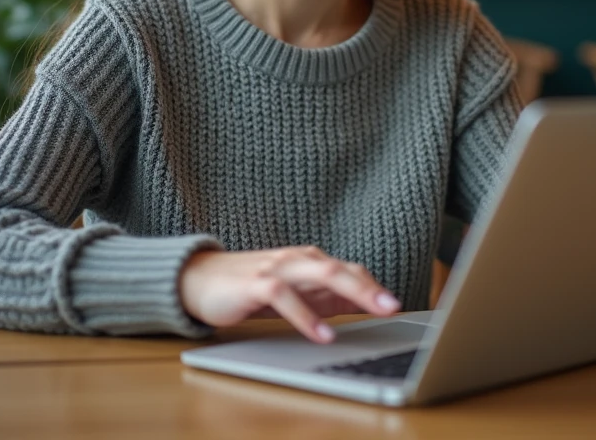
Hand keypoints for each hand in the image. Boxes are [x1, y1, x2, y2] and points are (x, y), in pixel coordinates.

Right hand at [179, 246, 400, 342]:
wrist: (198, 279)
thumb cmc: (250, 287)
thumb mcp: (295, 293)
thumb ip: (327, 298)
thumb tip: (367, 305)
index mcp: (309, 262)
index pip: (349, 270)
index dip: (374, 287)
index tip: (397, 306)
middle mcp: (298, 260)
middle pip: (342, 269)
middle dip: (371, 287)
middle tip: (395, 306)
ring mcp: (277, 269)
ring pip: (321, 273)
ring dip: (351, 292)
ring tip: (374, 311)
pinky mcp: (256, 284)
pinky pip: (285, 296)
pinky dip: (306, 316)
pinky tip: (323, 334)